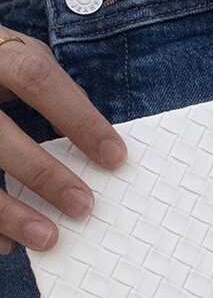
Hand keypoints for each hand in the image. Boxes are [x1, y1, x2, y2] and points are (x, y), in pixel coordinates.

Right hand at [0, 27, 127, 255]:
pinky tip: (7, 244)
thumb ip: (46, 84)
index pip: (34, 77)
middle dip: (43, 174)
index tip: (116, 157)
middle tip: (84, 206)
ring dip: (8, 213)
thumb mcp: (11, 53)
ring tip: (48, 238)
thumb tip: (95, 132)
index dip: (77, 117)